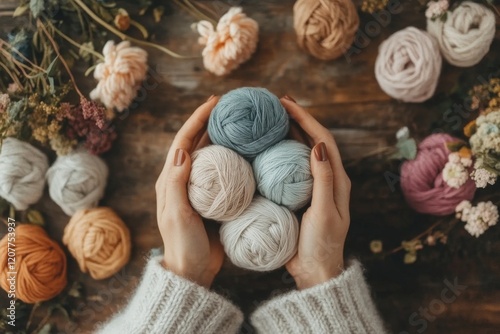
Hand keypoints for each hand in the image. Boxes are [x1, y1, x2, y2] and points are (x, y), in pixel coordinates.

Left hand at [155, 96, 223, 287]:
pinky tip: (248, 154)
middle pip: (197, 143)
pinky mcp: (214, 199)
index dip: (197, 119)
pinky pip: (225, 173)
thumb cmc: (183, 245)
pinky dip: (234, 159)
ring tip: (240, 123)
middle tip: (230, 106)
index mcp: (170, 180)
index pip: (183, 142)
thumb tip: (182, 151)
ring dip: (223, 137)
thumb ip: (177, 184)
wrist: (193, 271)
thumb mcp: (178, 215)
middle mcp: (184, 180)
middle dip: (211, 122)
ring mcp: (200, 189)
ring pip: (212, 155)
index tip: (214, 103)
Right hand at [281, 96, 350, 289]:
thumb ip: (323, 179)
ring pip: (299, 152)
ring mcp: (310, 186)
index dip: (306, 118)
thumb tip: (318, 145)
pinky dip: (277, 153)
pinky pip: (287, 168)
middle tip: (277, 103)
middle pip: (312, 140)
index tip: (287, 104)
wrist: (314, 270)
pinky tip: (263, 149)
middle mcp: (325, 178)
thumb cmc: (322, 244)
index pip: (323, 140)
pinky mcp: (297, 195)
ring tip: (271, 119)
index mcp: (337, 179)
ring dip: (288, 133)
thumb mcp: (325, 212)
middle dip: (297, 119)